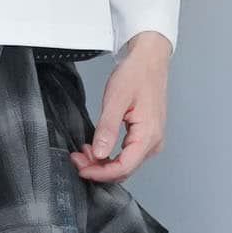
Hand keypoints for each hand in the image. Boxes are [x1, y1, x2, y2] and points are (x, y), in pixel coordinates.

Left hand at [70, 31, 170, 182]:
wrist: (149, 59)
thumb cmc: (136, 74)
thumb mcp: (116, 100)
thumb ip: (107, 129)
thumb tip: (99, 153)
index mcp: (149, 135)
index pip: (124, 167)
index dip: (100, 173)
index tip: (81, 169)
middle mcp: (154, 142)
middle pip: (124, 169)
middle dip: (99, 169)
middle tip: (77, 159)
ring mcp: (151, 140)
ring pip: (125, 164)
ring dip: (103, 163)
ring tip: (83, 152)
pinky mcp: (146, 136)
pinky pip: (127, 155)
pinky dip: (110, 155)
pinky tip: (96, 148)